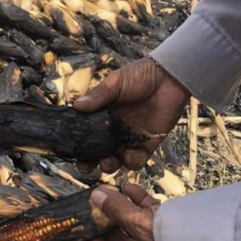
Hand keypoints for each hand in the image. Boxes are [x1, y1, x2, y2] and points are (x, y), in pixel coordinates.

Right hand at [74, 57, 189, 171]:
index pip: (86, 134)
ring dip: (110, 165)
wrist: (168, 77)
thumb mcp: (115, 83)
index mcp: (103, 116)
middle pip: (99, 152)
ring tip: (107, 160)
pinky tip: (128, 154)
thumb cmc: (140, 76)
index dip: (78, 146)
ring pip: (117, 160)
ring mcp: (131, 138)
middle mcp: (114, 130)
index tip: (72, 152)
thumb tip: (76, 106)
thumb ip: (98, 96)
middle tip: (87, 165)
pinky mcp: (148, 143)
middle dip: (91, 163)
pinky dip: (131, 161)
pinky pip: (138, 159)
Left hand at [86, 184, 171, 240]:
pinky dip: (140, 201)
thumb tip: (96, 197)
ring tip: (108, 194)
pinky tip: (130, 187)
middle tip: (93, 210)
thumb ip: (118, 210)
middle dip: (108, 224)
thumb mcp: (141, 225)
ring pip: (136, 225)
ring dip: (122, 209)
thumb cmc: (176, 240)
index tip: (84, 232)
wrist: (215, 234)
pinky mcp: (174, 225)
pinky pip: (151, 213)